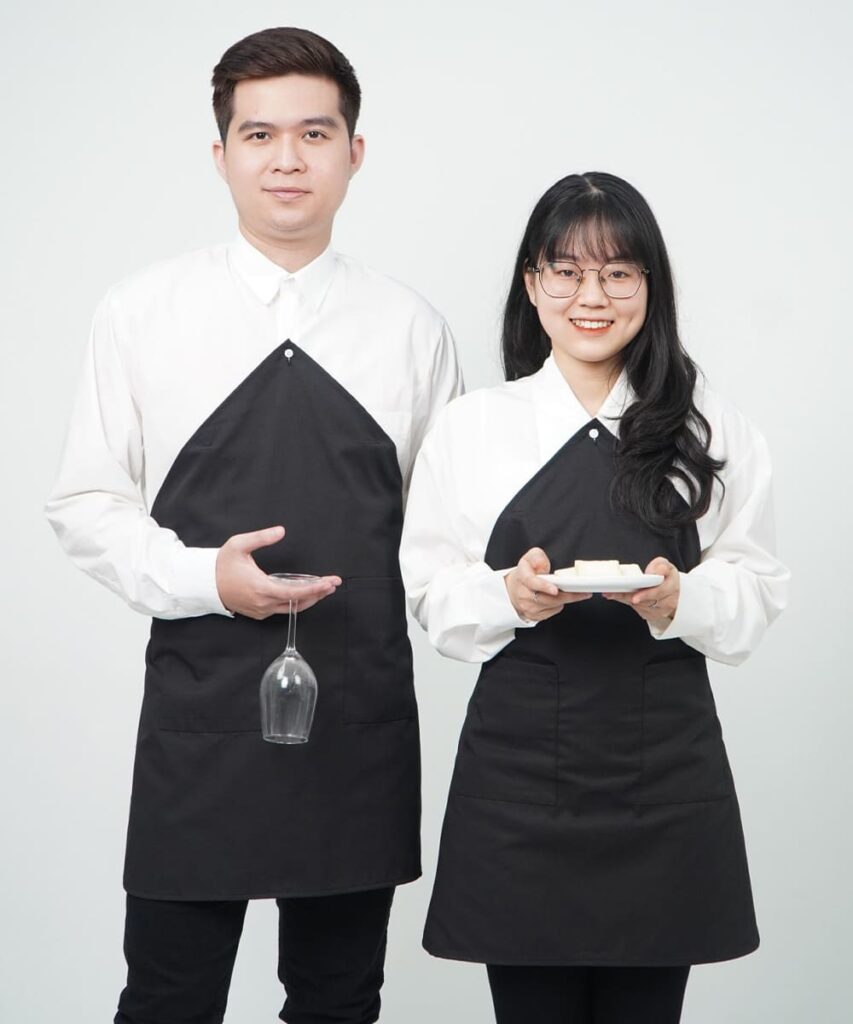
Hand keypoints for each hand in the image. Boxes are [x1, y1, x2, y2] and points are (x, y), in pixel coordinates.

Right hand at [215, 526, 340, 619]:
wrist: (206, 583)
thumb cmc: (222, 564)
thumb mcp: (239, 544)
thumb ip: (261, 537)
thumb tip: (281, 530)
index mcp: (261, 587)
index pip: (295, 592)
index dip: (315, 588)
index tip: (330, 582)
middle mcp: (263, 603)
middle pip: (299, 602)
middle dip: (319, 592)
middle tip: (334, 583)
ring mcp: (261, 610)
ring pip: (292, 608)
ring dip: (310, 598)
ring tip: (325, 588)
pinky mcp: (259, 612)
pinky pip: (283, 609)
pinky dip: (296, 601)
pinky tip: (306, 592)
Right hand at [505, 547, 591, 621]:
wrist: (513, 590)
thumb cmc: (525, 573)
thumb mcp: (529, 558)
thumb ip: (537, 557)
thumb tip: (543, 565)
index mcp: (522, 577)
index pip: (532, 582)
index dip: (544, 586)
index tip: (555, 589)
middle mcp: (523, 594)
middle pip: (547, 598)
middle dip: (567, 595)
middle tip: (583, 591)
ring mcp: (527, 607)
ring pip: (552, 606)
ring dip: (566, 599)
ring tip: (577, 593)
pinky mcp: (533, 616)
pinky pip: (552, 611)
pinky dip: (559, 605)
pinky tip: (561, 598)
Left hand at [603, 556, 678, 624]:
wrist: (670, 587)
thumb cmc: (665, 575)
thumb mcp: (665, 565)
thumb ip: (660, 566)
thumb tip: (654, 573)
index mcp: (672, 587)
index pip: (658, 592)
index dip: (645, 595)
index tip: (634, 598)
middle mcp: (669, 601)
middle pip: (646, 602)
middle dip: (628, 597)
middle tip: (611, 593)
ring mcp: (661, 610)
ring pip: (640, 607)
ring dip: (625, 600)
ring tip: (612, 593)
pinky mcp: (653, 615)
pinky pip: (639, 611)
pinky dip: (628, 603)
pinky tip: (621, 596)